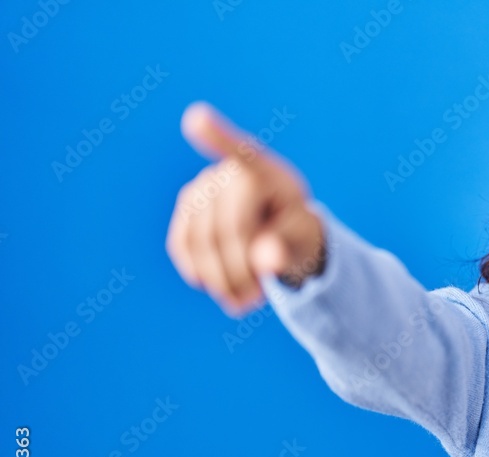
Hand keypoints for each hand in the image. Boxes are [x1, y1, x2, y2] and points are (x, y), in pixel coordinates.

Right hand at [165, 101, 325, 317]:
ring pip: (200, 241)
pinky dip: (197, 272)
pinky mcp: (186, 208)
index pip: (243, 154)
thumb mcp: (303, 240)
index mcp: (267, 172)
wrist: (279, 231)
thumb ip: (288, 247)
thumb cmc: (296, 231)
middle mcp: (229, 171)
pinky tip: (216, 286)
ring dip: (219, 280)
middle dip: (240, 271)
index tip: (197, 119)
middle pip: (226, 229)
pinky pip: (182, 244)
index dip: (217, 137)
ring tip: (242, 303)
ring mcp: (203, 186)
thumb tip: (266, 261)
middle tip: (256, 302)